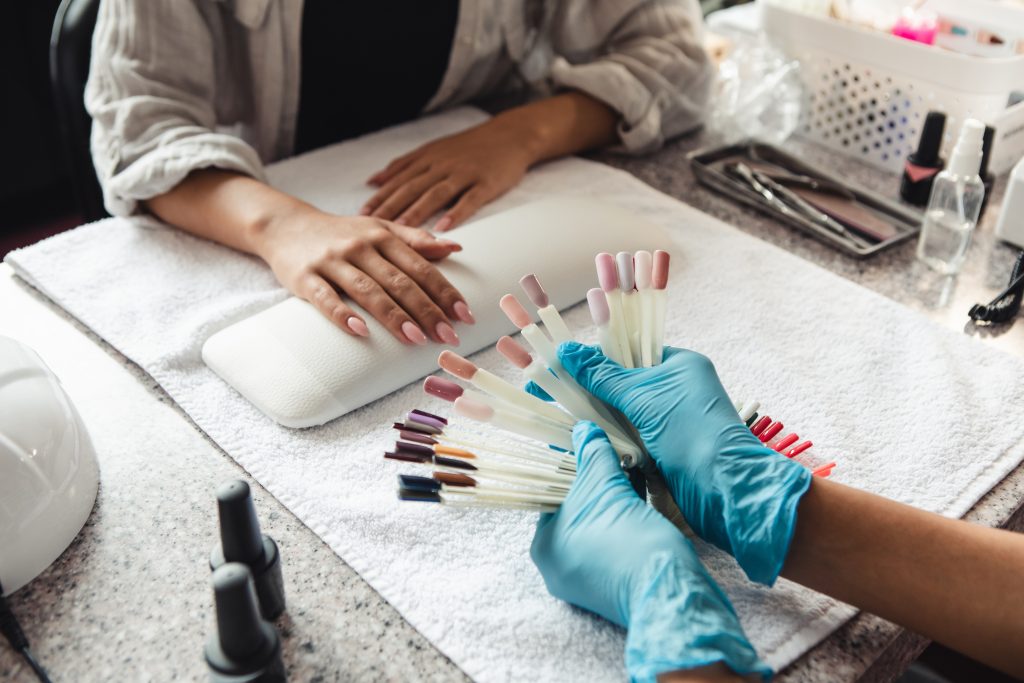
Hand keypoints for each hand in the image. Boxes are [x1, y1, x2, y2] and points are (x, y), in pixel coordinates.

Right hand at [252, 204, 474, 344]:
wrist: (286, 226)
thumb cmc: (342, 233)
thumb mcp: (380, 229)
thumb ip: (416, 240)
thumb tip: (455, 248)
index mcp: (382, 236)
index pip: (421, 267)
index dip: (444, 292)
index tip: (465, 316)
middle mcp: (360, 247)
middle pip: (400, 282)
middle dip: (427, 311)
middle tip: (448, 337)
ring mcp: (332, 262)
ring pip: (368, 291)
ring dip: (394, 316)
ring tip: (416, 339)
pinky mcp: (305, 277)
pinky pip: (325, 299)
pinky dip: (342, 315)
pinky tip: (361, 332)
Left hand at [360, 115, 535, 230]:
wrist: (510, 135)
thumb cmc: (469, 146)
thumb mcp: (433, 149)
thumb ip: (404, 165)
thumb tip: (373, 180)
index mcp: (427, 157)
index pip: (398, 179)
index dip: (379, 196)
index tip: (361, 214)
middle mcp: (442, 164)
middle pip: (412, 187)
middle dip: (391, 207)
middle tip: (374, 226)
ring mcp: (465, 173)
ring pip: (436, 193)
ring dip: (417, 211)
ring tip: (401, 228)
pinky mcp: (486, 183)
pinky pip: (469, 199)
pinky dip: (456, 213)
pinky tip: (443, 227)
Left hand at [531, 422, 768, 682]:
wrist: (671, 589)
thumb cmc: (629, 539)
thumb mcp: (607, 486)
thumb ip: (593, 454)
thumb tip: (583, 428)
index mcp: (544, 546)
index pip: (552, 494)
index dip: (573, 465)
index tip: (589, 444)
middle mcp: (558, 567)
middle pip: (576, 510)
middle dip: (598, 482)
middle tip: (613, 454)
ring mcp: (586, 580)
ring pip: (597, 525)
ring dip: (614, 499)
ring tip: (630, 469)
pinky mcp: (615, 583)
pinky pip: (612, 541)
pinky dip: (624, 519)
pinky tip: (640, 494)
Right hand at [546, 343, 811, 585]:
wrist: (724, 490)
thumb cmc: (692, 433)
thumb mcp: (643, 397)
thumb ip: (603, 375)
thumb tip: (566, 350)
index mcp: (679, 366)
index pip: (630, 352)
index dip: (595, 358)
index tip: (560, 364)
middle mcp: (675, 391)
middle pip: (621, 384)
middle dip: (589, 389)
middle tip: (549, 392)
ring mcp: (667, 423)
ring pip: (620, 414)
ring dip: (594, 418)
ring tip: (554, 416)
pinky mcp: (660, 452)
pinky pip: (625, 439)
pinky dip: (605, 440)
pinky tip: (576, 441)